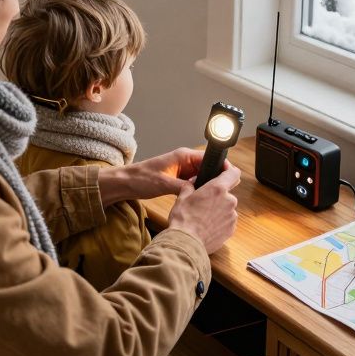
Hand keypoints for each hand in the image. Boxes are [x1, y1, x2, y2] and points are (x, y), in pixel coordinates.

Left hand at [99, 148, 219, 206]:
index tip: (230, 176)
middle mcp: (184, 161)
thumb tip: (200, 191)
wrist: (124, 183)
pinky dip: (197, 190)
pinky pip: (193, 183)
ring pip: (202, 177)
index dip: (221, 166)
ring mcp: (181, 170)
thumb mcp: (164, 184)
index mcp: (183, 156)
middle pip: (208, 168)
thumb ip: (183, 187)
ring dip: (206, 186)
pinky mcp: (177, 179)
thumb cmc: (140, 179)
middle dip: (215, 178)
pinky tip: (200, 200)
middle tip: (223, 191)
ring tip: (213, 197)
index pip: (209, 157)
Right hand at [166, 163, 240, 252]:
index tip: (225, 172)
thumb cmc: (183, 219)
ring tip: (203, 218)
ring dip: (218, 210)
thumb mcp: (182, 197)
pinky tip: (206, 227)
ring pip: (227, 208)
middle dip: (217, 196)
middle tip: (203, 202)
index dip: (229, 171)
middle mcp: (229, 201)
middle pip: (227, 193)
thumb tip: (191, 184)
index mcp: (218, 189)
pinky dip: (219, 222)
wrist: (186, 243)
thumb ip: (190, 187)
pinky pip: (227, 221)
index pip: (233, 173)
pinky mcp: (231, 229)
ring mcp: (232, 216)